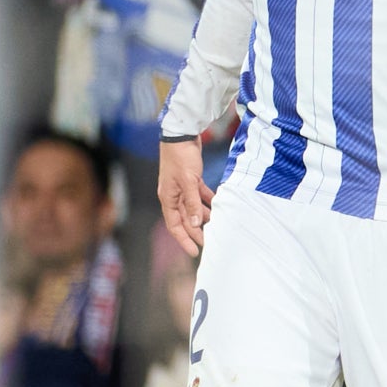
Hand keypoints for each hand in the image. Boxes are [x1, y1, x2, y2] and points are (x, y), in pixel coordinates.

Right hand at [157, 138, 215, 255]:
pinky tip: (218, 207)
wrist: (181, 134)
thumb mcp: (188, 181)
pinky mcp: (191, 180)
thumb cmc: (181, 157)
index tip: (195, 252)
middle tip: (211, 242)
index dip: (184, 240)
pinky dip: (208, 202)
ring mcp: (182, 188)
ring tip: (218, 226)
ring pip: (194, 208)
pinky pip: (199, 196)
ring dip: (205, 217)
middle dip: (197, 232)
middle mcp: (173, 196)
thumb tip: (196, 223)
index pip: (175, 225)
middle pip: (185, 219)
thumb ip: (193, 202)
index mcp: (168, 198)